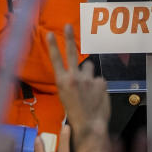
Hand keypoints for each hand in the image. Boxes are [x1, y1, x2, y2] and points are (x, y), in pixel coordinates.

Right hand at [46, 25, 109, 151]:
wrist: (90, 126)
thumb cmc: (75, 115)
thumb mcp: (65, 98)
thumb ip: (70, 83)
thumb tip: (78, 74)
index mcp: (63, 82)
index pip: (56, 60)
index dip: (52, 46)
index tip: (50, 33)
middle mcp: (75, 77)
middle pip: (71, 53)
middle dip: (69, 38)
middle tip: (67, 26)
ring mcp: (89, 78)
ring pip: (89, 68)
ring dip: (89, 75)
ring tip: (89, 89)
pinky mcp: (101, 82)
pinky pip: (100, 80)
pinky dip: (99, 86)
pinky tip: (97, 96)